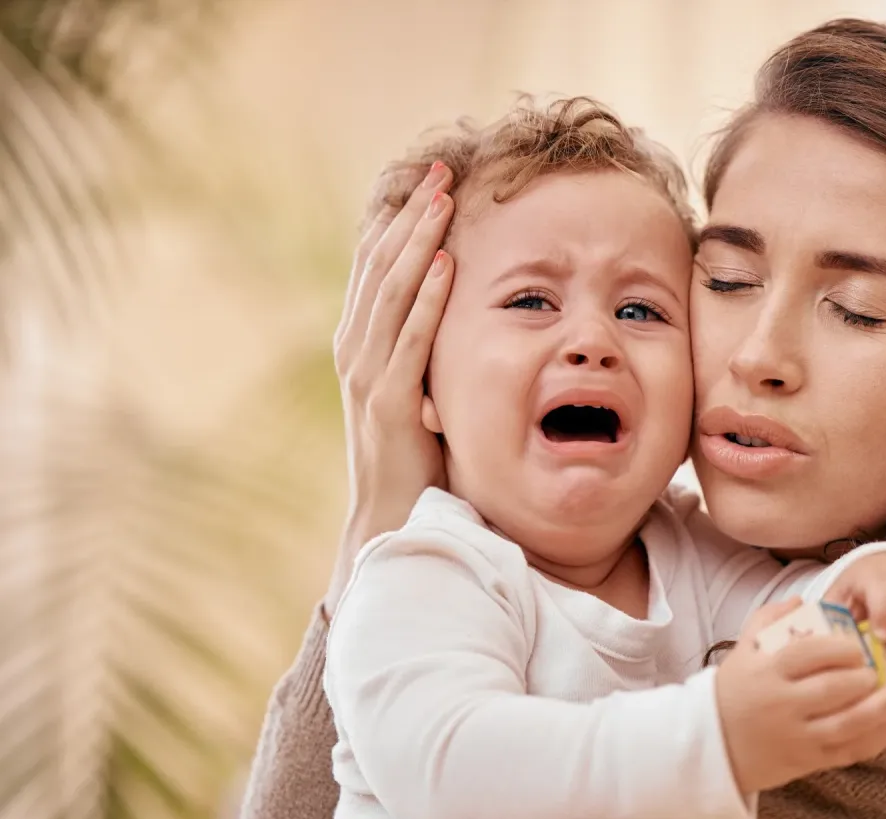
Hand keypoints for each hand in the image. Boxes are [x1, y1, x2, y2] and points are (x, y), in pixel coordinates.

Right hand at [325, 162, 456, 617]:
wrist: (391, 519)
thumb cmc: (416, 454)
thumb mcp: (421, 386)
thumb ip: (429, 347)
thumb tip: (463, 305)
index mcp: (363, 340)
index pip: (378, 265)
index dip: (401, 218)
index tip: (431, 177)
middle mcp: (357, 349)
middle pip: (381, 265)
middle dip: (411, 214)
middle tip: (441, 168)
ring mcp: (367, 375)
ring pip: (390, 292)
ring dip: (417, 240)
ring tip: (442, 196)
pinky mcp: (388, 404)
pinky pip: (408, 340)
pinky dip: (426, 298)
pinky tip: (444, 262)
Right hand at [715, 599, 885, 795]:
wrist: (712, 745)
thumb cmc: (733, 691)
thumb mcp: (742, 650)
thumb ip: (769, 619)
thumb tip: (802, 600)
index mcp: (766, 672)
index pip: (808, 654)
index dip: (839, 648)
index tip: (857, 646)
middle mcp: (782, 704)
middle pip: (833, 689)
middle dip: (865, 677)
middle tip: (881, 667)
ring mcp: (796, 736)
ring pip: (847, 723)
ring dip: (882, 707)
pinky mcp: (807, 761)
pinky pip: (848, 751)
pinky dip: (877, 739)